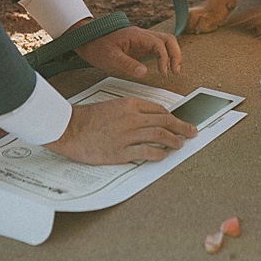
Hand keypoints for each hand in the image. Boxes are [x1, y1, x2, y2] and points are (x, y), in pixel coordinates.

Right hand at [43, 97, 197, 164]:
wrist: (69, 128)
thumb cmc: (88, 118)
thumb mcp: (113, 105)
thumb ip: (132, 110)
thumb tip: (151, 118)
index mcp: (130, 104)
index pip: (159, 110)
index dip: (173, 117)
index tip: (179, 122)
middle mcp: (132, 118)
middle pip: (165, 122)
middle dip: (182, 127)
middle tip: (192, 131)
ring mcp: (127, 136)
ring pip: (160, 137)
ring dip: (174, 141)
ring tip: (181, 144)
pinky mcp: (120, 152)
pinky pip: (146, 153)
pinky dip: (159, 154)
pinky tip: (164, 156)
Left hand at [72, 24, 181, 78]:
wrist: (86, 40)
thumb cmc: (96, 47)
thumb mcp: (110, 57)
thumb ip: (127, 64)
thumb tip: (144, 72)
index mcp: (136, 35)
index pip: (159, 43)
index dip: (164, 58)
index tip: (163, 72)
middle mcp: (142, 35)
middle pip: (168, 39)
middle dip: (175, 54)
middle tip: (175, 71)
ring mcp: (142, 40)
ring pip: (166, 42)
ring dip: (173, 54)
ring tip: (174, 70)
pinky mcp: (141, 46)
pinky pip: (159, 48)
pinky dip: (166, 56)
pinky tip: (165, 67)